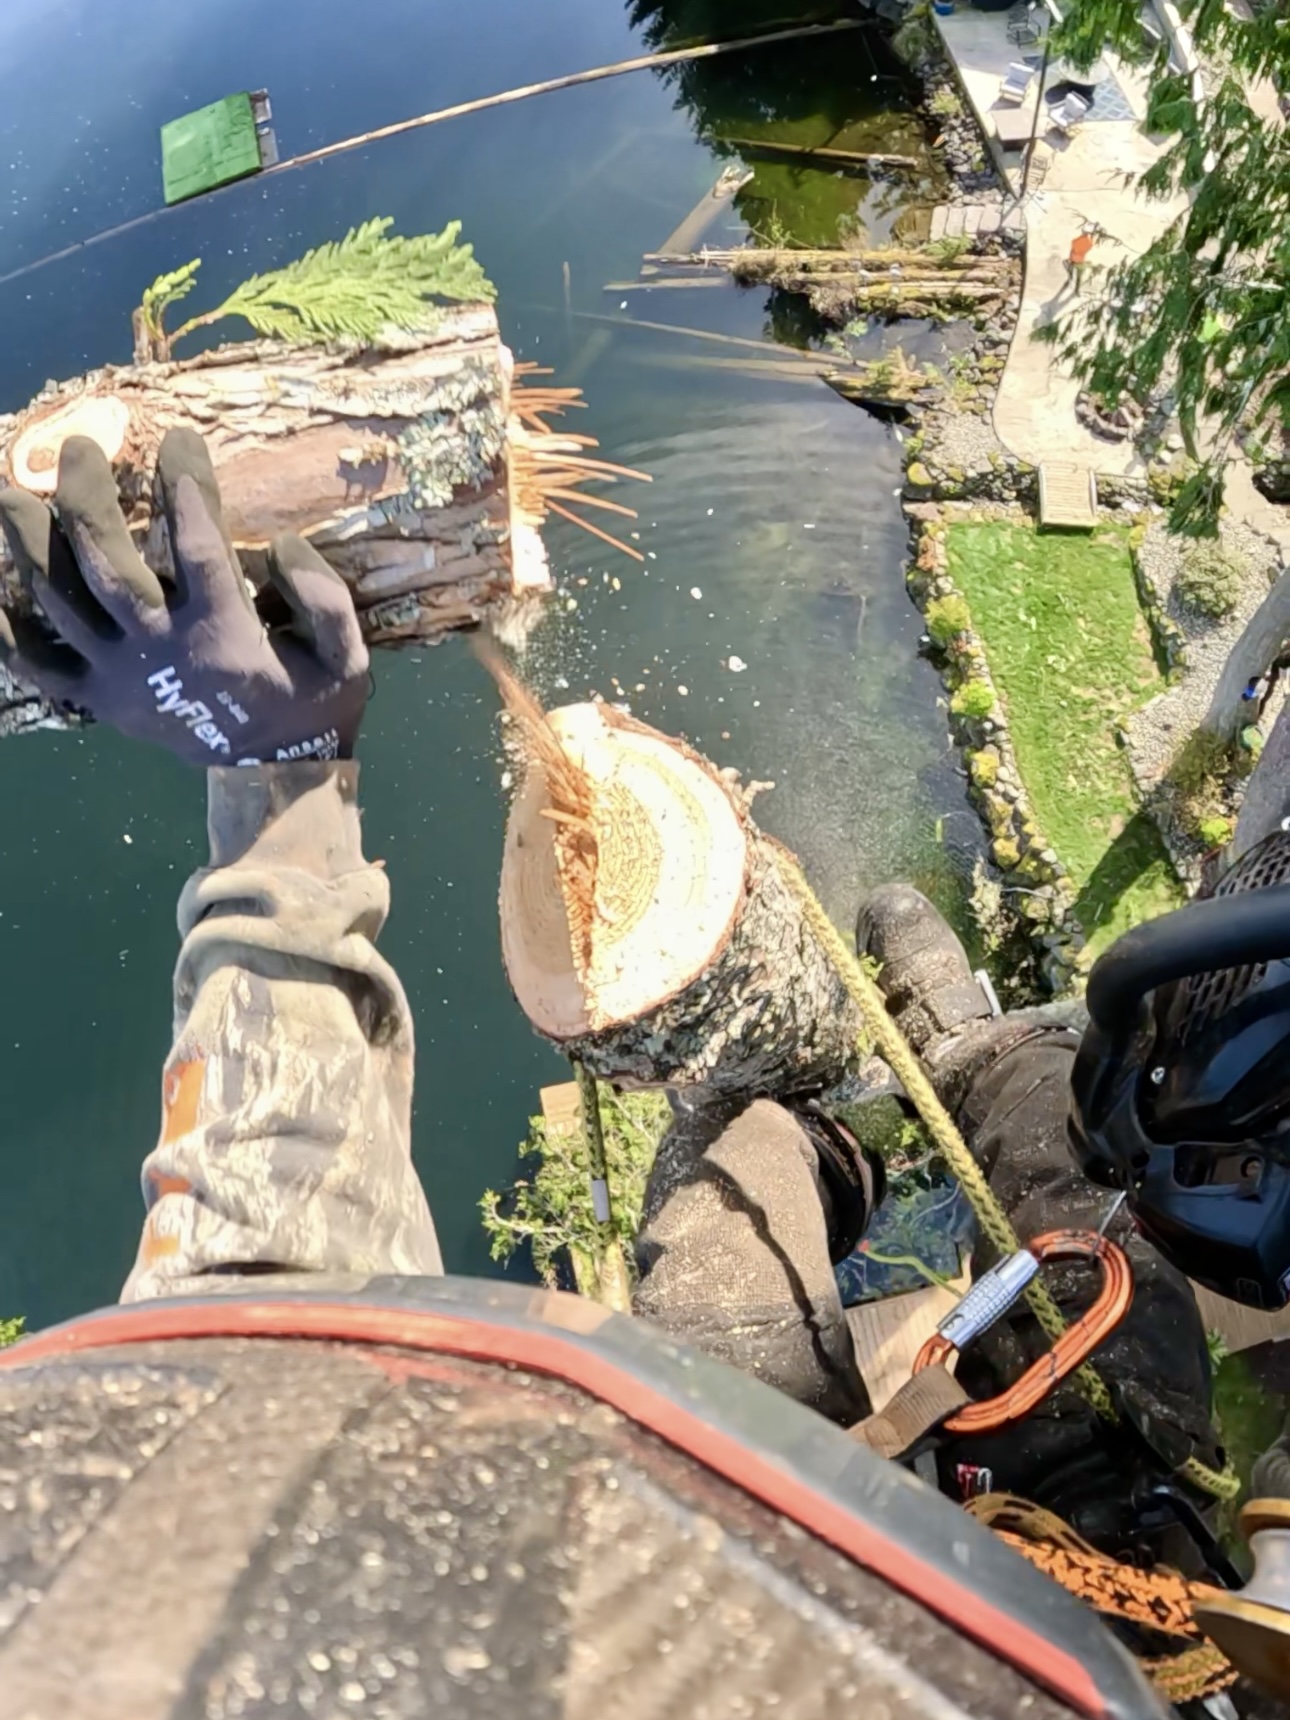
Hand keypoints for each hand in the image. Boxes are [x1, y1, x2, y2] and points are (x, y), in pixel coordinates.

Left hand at [0, 429, 368, 765]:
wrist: (273, 777)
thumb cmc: (310, 706)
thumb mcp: (346, 658)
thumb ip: (325, 598)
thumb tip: (281, 544)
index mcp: (221, 633)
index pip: (195, 539)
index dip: (184, 481)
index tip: (177, 437)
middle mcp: (160, 647)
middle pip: (104, 557)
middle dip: (86, 493)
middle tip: (80, 448)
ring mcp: (120, 675)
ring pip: (58, 598)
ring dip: (29, 540)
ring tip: (10, 492)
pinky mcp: (99, 700)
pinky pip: (36, 664)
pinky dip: (3, 629)